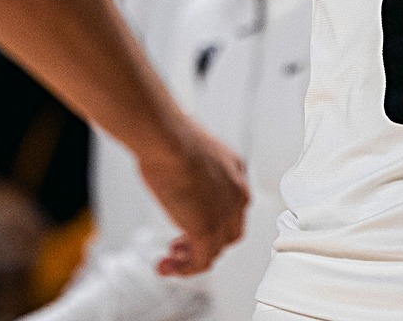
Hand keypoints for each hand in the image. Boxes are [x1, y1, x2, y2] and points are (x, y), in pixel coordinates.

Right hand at [136, 119, 248, 275]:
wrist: (166, 137)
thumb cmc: (168, 135)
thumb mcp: (187, 150)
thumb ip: (188, 170)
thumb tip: (174, 178)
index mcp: (234, 171)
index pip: (232, 207)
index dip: (213, 220)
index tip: (191, 222)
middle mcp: (236, 194)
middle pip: (228, 232)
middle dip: (204, 241)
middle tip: (181, 244)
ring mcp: (224, 213)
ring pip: (215, 250)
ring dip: (191, 259)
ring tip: (171, 261)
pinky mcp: (207, 229)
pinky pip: (201, 261)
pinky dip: (185, 269)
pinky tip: (169, 267)